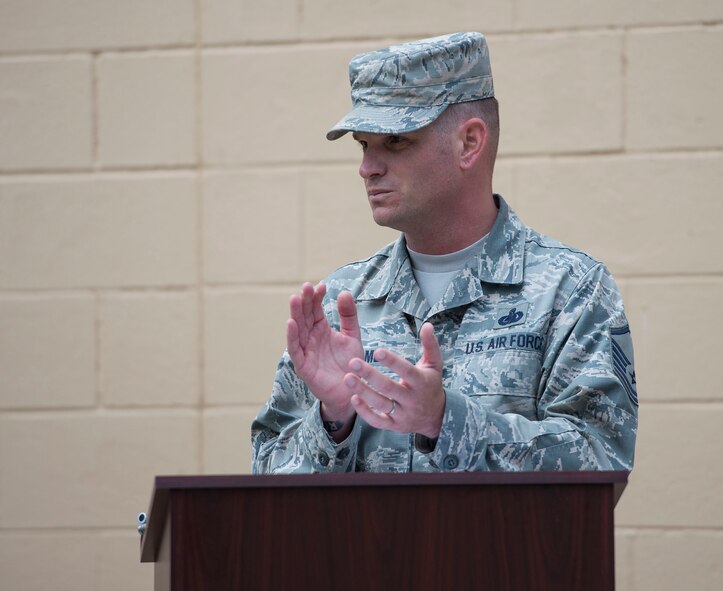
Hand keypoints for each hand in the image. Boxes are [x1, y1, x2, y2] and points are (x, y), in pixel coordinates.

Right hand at [287, 282, 363, 422]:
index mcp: (321, 330)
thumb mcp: (352, 336)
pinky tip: (291, 323)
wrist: (353, 391)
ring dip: (295, 314)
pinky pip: (295, 350)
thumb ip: (348, 316)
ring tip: (295, 298)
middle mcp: (311, 338)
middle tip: (306, 286)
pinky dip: (292, 337)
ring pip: (298, 330)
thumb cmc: (351, 364)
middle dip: (305, 301)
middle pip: (305, 316)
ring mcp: (306, 351)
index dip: (317, 297)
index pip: (315, 310)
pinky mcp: (303, 366)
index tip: (322, 285)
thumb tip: (344, 292)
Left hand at [345, 322, 445, 438]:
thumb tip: (427, 324)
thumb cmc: (430, 384)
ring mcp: (403, 414)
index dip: (392, 362)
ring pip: (381, 404)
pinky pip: (378, 421)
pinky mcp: (394, 425)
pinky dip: (365, 412)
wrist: (436, 417)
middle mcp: (412, 399)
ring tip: (347, 378)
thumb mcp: (434, 364)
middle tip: (352, 362)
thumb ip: (430, 345)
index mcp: (421, 382)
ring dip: (363, 392)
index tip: (376, 351)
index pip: (406, 370)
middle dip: (370, 375)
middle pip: (389, 387)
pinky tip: (354, 398)